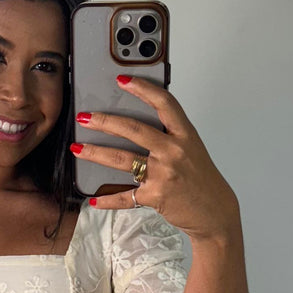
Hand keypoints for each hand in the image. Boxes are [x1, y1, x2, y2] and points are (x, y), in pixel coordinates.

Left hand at [71, 75, 239, 241]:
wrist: (214, 211)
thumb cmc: (201, 180)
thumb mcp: (192, 150)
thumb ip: (169, 135)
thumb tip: (138, 124)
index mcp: (185, 135)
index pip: (164, 104)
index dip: (143, 89)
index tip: (123, 80)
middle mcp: (174, 151)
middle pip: (133, 129)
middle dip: (105, 121)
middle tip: (85, 117)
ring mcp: (163, 174)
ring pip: (121, 159)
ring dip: (95, 153)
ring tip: (78, 149)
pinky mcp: (155, 196)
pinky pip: (125, 196)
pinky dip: (108, 199)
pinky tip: (94, 199)